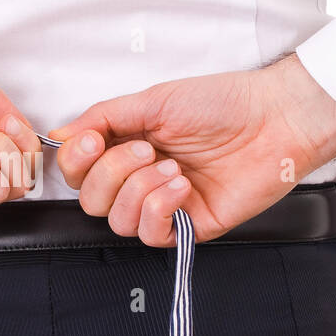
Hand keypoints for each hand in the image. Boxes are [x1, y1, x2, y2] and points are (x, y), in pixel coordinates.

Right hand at [50, 53, 335, 244]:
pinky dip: (158, 209)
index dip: (76, 162)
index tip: (91, 141)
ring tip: (171, 167)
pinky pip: (150, 234)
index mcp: (127, 146)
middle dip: (111, 174)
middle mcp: (140, 179)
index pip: (78, 171)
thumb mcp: (153, 100)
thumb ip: (103, 117)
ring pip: (116, 222)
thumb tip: (60, 135)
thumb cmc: (223, 103)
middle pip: (91, 200)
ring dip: (138, 191)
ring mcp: (164, 204)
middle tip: (145, 150)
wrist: (275, 119)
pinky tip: (180, 186)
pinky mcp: (189, 226)